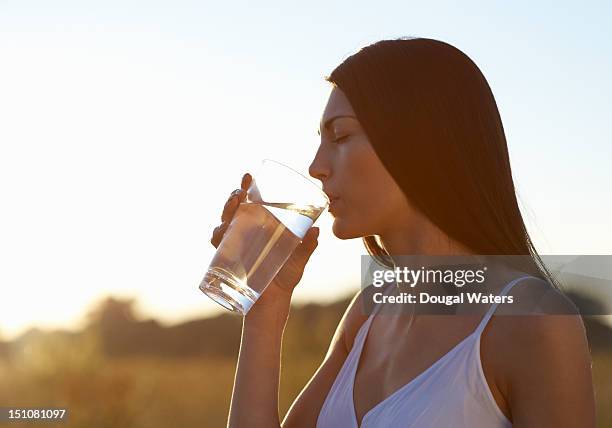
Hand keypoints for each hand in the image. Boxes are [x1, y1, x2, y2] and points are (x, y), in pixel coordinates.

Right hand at [210, 173, 320, 318]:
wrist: (272, 303)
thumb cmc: (285, 277)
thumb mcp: (299, 260)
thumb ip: (307, 246)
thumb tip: (316, 230)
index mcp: (261, 227)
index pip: (252, 202)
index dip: (247, 187)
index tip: (248, 175)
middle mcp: (245, 232)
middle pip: (235, 209)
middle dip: (234, 196)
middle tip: (241, 191)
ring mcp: (235, 245)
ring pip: (224, 222)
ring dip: (226, 210)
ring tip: (234, 203)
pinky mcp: (227, 259)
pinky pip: (218, 245)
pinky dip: (217, 236)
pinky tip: (220, 231)